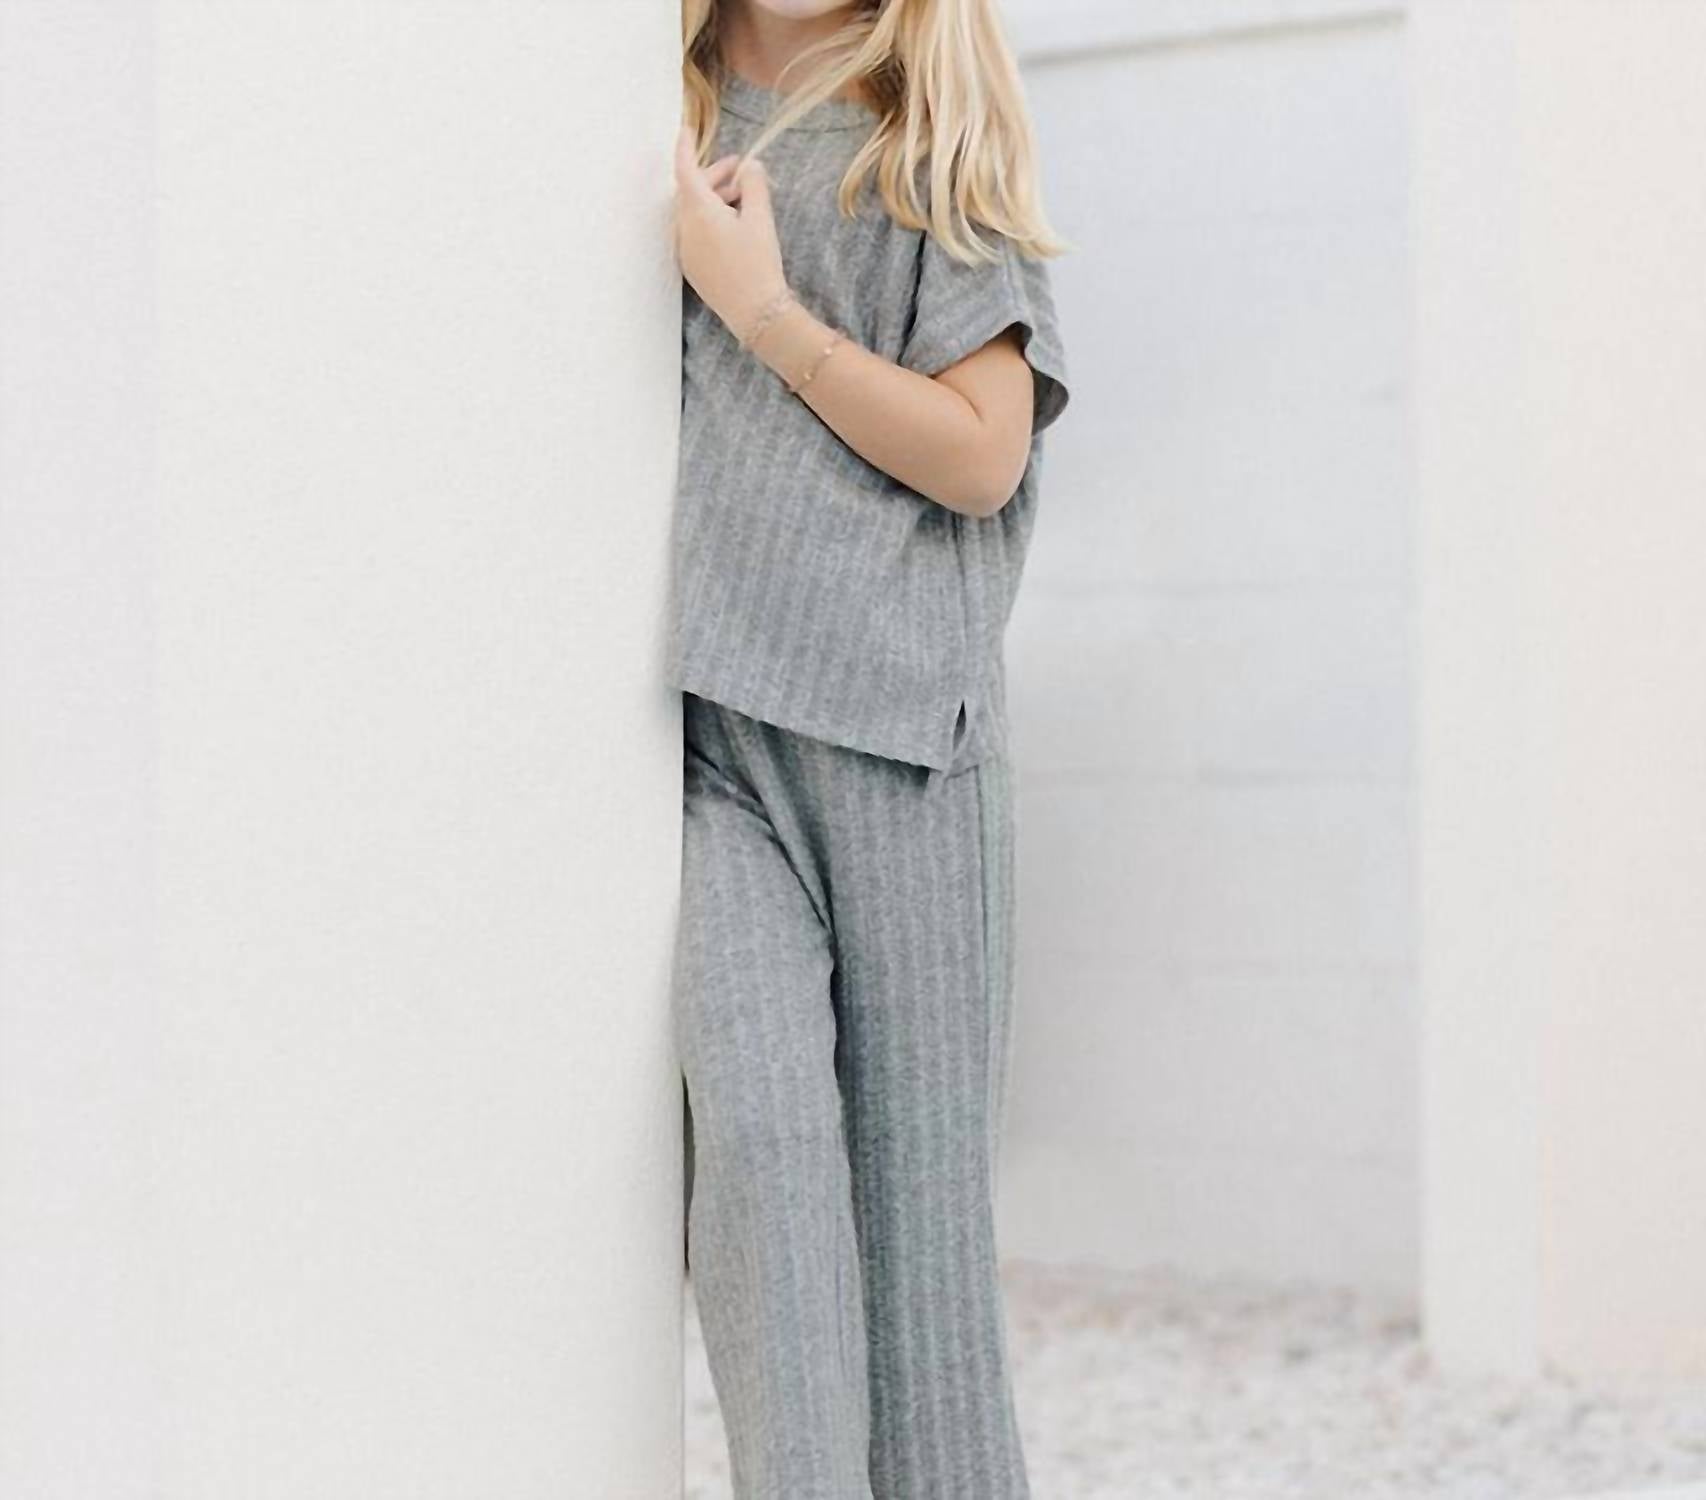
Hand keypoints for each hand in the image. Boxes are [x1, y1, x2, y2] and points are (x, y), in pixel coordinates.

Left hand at [673, 123, 788, 336]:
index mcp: (698, 211)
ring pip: (695, 212)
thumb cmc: (759, 264)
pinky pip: (696, 232)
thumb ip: (754, 184)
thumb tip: (751, 165)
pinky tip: (735, 223)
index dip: (684, 146)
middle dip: (715, 176)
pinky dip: (711, 220)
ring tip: (744, 197)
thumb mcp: (761, 218)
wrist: (756, 313)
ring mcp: (686, 249)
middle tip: (741, 169)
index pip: (684, 169)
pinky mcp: (693, 267)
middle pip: (693, 191)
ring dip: (716, 198)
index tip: (685, 129)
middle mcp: (685, 229)